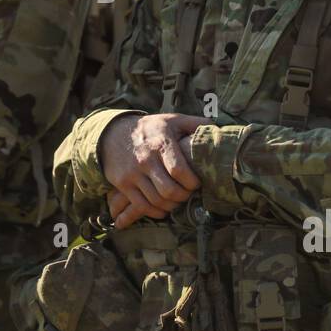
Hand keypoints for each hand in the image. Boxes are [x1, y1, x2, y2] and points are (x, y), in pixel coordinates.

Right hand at [99, 113, 209, 228]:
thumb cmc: (150, 129)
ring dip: (172, 205)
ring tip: (178, 199)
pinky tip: (164, 207)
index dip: (192, 182)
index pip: (179, 171)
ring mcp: (133, 173)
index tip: (197, 183)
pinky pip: (142, 205)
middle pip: (169, 190)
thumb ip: (196, 123)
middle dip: (184, 196)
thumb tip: (217, 128)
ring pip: (157, 200)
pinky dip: (156, 211)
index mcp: (161, 143)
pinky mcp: (123, 184)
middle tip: (188, 193)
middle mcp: (145, 159)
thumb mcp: (172, 120)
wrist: (113, 133)